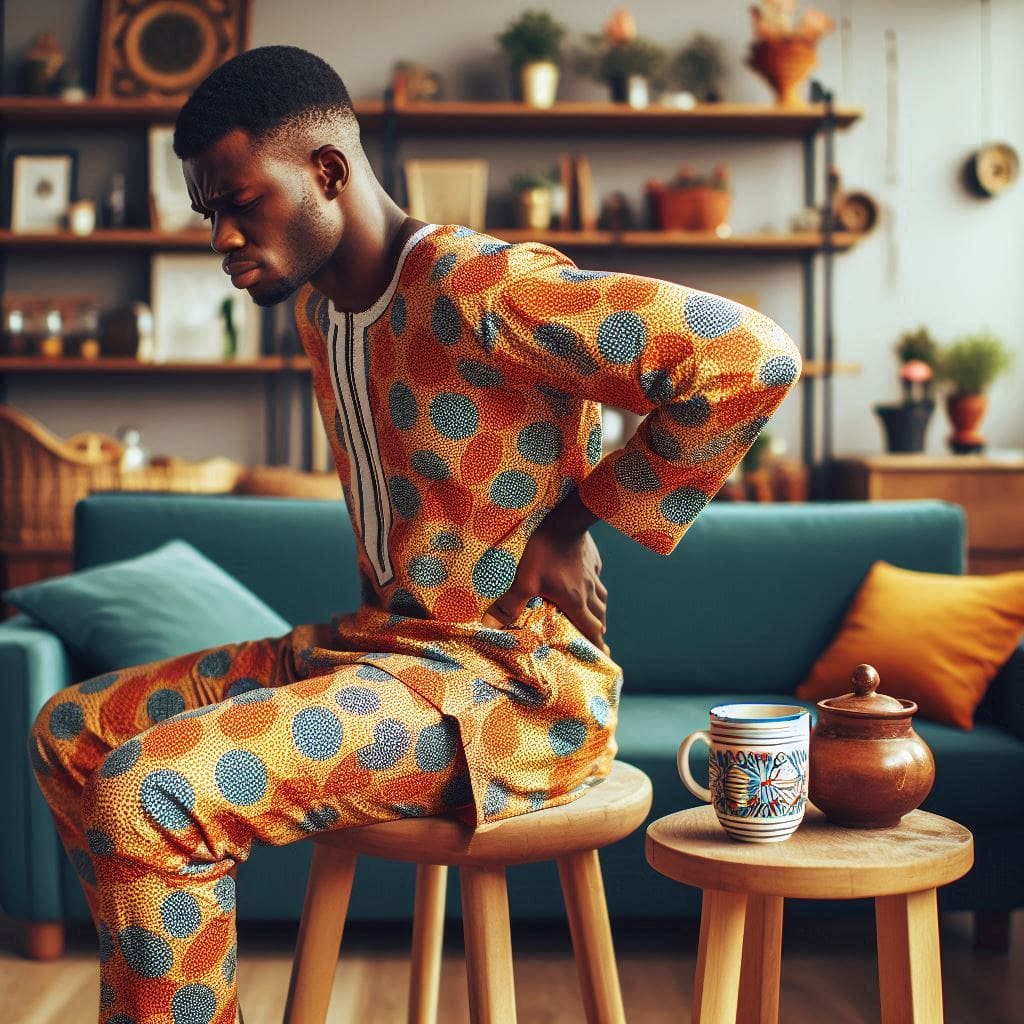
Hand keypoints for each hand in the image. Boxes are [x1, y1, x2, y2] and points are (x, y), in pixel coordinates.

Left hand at [483, 489, 608, 652]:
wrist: (566, 521)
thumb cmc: (546, 553)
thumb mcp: (525, 580)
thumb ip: (510, 604)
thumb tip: (488, 624)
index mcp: (575, 602)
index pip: (591, 630)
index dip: (598, 647)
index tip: (605, 657)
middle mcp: (588, 592)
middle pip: (599, 618)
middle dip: (598, 632)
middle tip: (596, 640)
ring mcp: (591, 575)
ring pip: (602, 599)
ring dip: (599, 612)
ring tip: (596, 618)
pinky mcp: (592, 560)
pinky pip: (597, 578)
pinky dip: (595, 587)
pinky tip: (589, 583)